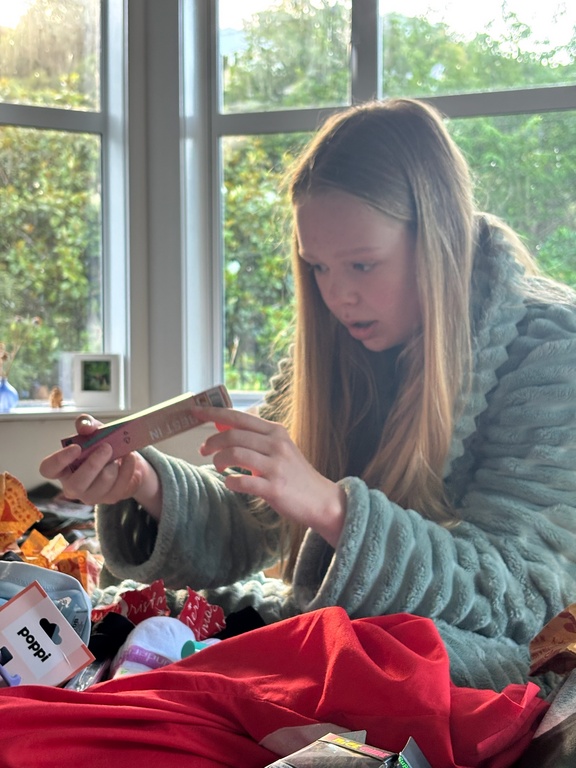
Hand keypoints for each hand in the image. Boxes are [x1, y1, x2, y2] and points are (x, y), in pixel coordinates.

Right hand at [39, 414, 161, 518]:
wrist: (124, 457)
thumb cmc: (101, 444)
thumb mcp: (93, 429)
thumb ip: (86, 424)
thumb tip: (86, 426)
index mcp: (62, 467)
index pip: (48, 469)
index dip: (58, 460)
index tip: (76, 447)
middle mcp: (73, 485)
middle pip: (76, 485)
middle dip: (92, 465)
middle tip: (106, 447)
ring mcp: (91, 495)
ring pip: (99, 488)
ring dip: (112, 468)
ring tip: (122, 452)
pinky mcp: (110, 498)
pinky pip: (118, 488)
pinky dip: (127, 471)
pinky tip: (130, 458)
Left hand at [194, 406, 345, 546]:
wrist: (321, 499)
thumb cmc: (294, 474)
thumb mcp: (278, 448)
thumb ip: (253, 437)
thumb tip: (222, 424)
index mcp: (276, 432)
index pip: (239, 417)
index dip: (214, 413)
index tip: (195, 411)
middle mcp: (276, 445)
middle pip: (233, 435)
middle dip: (212, 442)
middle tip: (204, 450)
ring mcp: (276, 466)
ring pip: (235, 454)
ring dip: (219, 460)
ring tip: (218, 467)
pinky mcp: (275, 488)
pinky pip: (242, 481)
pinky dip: (230, 482)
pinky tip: (230, 483)